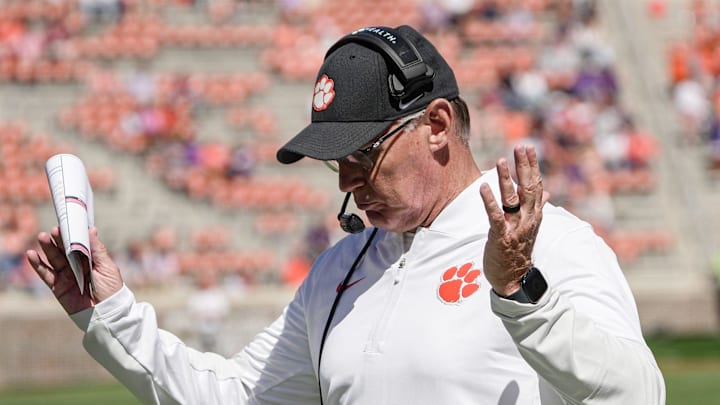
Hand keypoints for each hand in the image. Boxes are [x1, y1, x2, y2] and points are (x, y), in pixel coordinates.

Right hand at [26, 226, 123, 314]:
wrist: (106, 313)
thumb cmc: (111, 289)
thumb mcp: (107, 267)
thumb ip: (97, 249)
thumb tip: (91, 229)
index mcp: (90, 260)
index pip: (79, 244)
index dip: (72, 235)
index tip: (67, 224)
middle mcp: (77, 266)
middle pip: (65, 250)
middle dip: (59, 239)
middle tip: (54, 230)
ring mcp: (66, 276)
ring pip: (54, 259)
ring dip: (47, 248)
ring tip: (41, 237)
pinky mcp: (58, 287)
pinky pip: (46, 274)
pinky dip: (38, 265)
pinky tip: (31, 254)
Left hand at [480, 145, 547, 296]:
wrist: (514, 278)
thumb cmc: (518, 250)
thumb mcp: (530, 227)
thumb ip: (537, 207)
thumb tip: (547, 192)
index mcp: (534, 214)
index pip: (536, 185)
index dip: (532, 166)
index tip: (528, 148)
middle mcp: (528, 219)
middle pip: (529, 188)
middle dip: (524, 166)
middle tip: (520, 147)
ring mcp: (515, 228)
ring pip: (512, 199)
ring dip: (507, 179)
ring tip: (501, 161)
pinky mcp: (501, 236)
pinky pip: (495, 216)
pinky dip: (490, 201)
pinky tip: (484, 187)